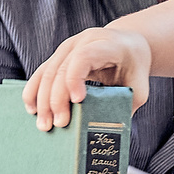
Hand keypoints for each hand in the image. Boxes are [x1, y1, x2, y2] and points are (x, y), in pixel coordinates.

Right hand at [24, 28, 152, 128]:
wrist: (127, 43)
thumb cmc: (134, 66)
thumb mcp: (140, 85)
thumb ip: (127, 104)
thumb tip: (110, 131)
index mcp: (105, 44)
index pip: (83, 57)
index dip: (75, 79)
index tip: (77, 101)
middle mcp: (82, 42)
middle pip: (61, 69)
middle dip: (56, 99)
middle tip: (59, 124)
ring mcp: (67, 48)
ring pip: (47, 72)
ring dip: (42, 100)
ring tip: (43, 124)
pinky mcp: (58, 56)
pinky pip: (42, 73)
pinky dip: (34, 91)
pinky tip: (33, 109)